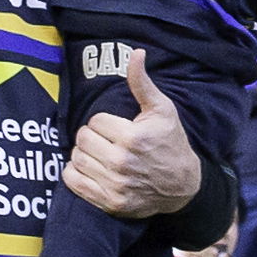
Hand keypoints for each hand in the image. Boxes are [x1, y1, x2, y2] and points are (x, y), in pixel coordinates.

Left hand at [62, 48, 199, 218]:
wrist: (183, 185)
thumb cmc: (171, 142)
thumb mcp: (162, 109)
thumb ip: (142, 83)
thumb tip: (135, 53)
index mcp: (133, 137)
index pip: (95, 121)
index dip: (104, 121)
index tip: (116, 126)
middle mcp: (122, 162)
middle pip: (83, 139)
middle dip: (92, 136)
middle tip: (106, 139)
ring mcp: (115, 185)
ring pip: (76, 158)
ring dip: (84, 153)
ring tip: (99, 152)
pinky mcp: (109, 202)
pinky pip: (73, 182)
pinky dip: (75, 173)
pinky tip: (90, 167)